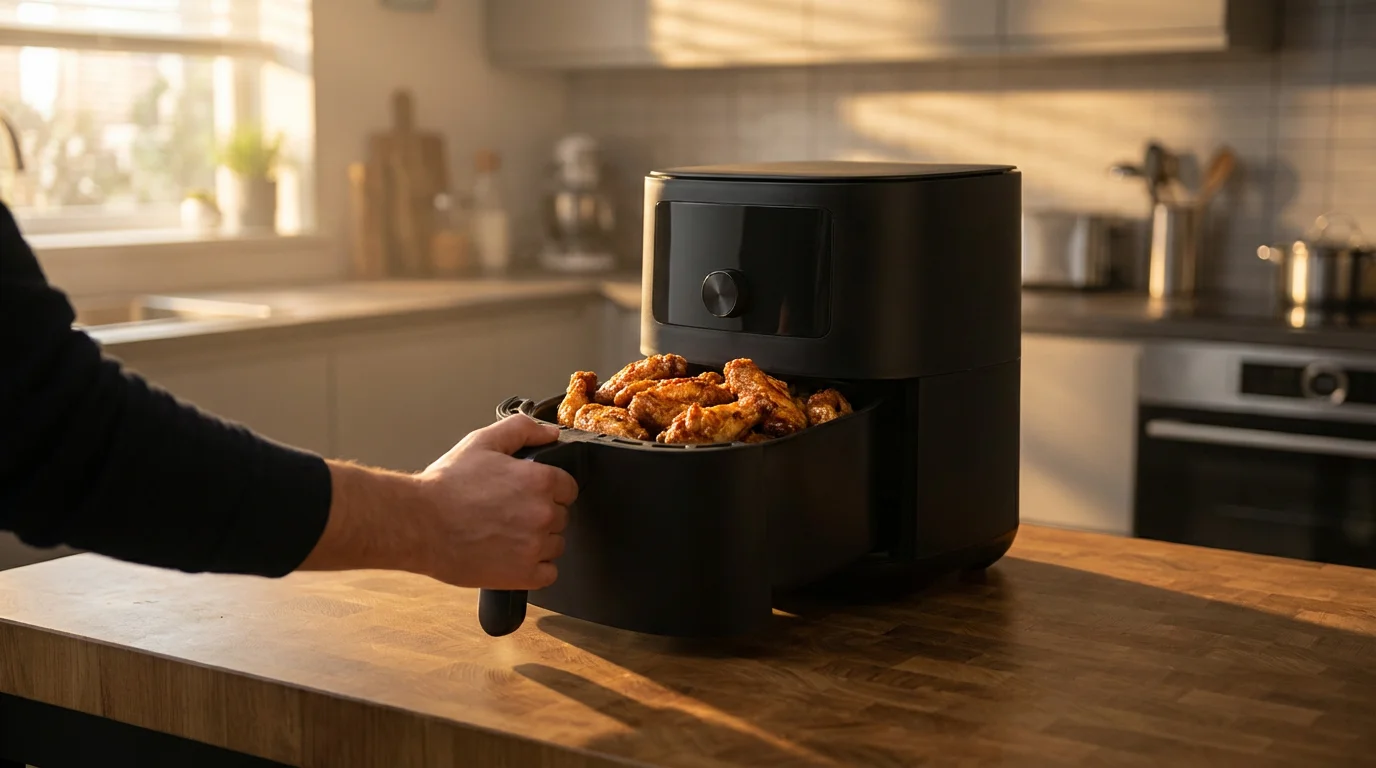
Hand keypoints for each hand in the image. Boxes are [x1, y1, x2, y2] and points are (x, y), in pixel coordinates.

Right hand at [413, 415, 577, 588]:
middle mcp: (543, 514)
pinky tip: (512, 558)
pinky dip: (534, 569)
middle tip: (509, 514)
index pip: (568, 488)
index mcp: (540, 481)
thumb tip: (550, 433)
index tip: (528, 495)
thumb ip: (522, 429)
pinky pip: (548, 574)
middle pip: (560, 517)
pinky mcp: (523, 575)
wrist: (419, 524)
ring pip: (555, 545)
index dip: (549, 491)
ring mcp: (535, 546)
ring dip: (538, 542)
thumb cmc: (446, 486)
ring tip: (506, 536)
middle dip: (540, 515)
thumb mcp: (482, 441)